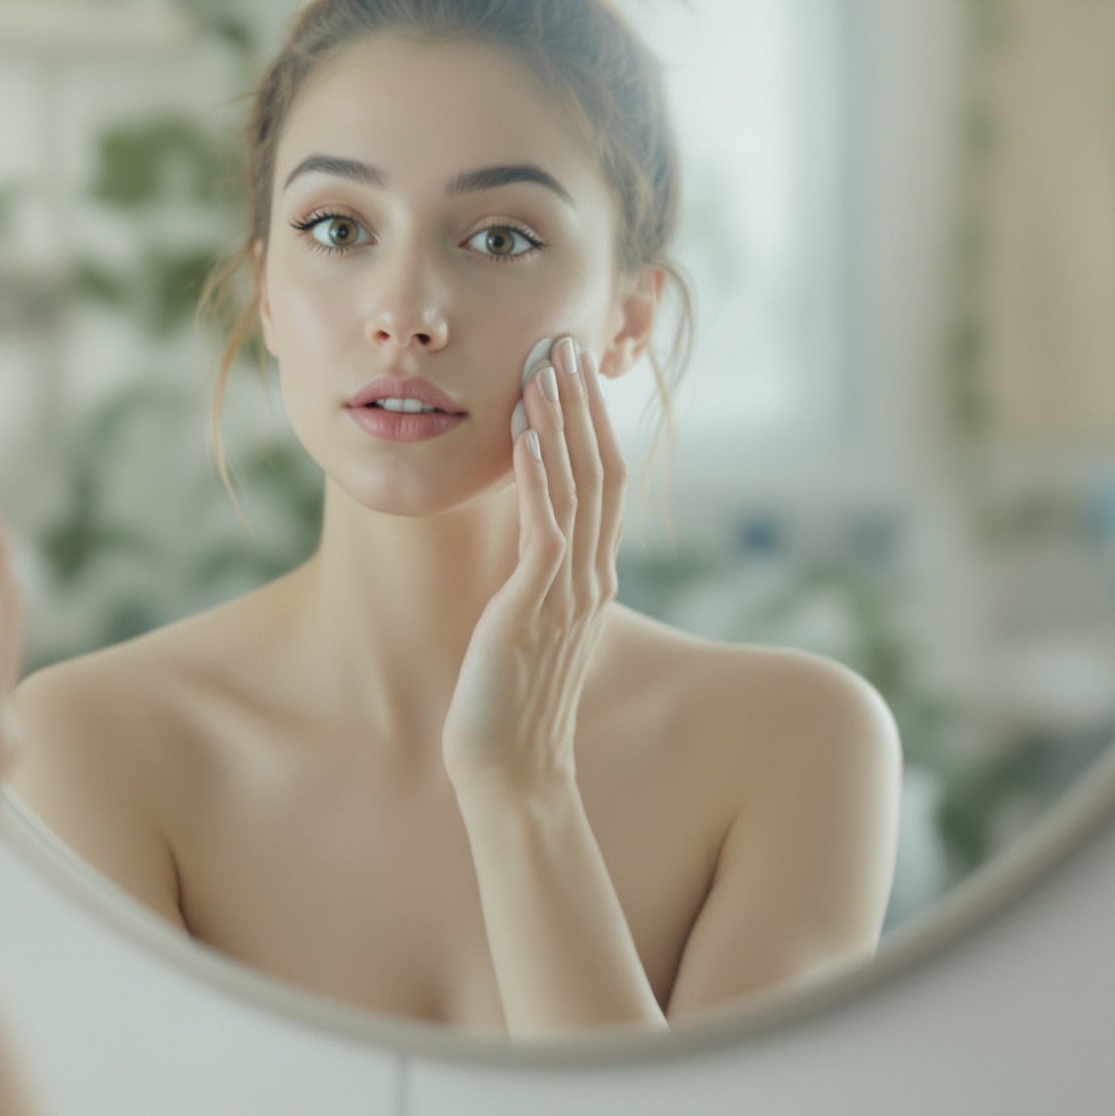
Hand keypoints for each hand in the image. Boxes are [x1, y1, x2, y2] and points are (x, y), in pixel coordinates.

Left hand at [443, 336, 626, 795]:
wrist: (513, 774)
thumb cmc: (511, 705)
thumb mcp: (529, 625)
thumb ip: (536, 581)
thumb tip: (524, 540)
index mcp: (590, 578)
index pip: (603, 481)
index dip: (592, 421)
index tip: (573, 368)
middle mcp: (590, 578)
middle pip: (601, 469)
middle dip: (583, 403)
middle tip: (566, 341)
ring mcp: (568, 594)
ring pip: (577, 489)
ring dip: (562, 423)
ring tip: (546, 365)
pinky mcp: (535, 612)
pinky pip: (546, 532)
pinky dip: (539, 478)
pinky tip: (527, 435)